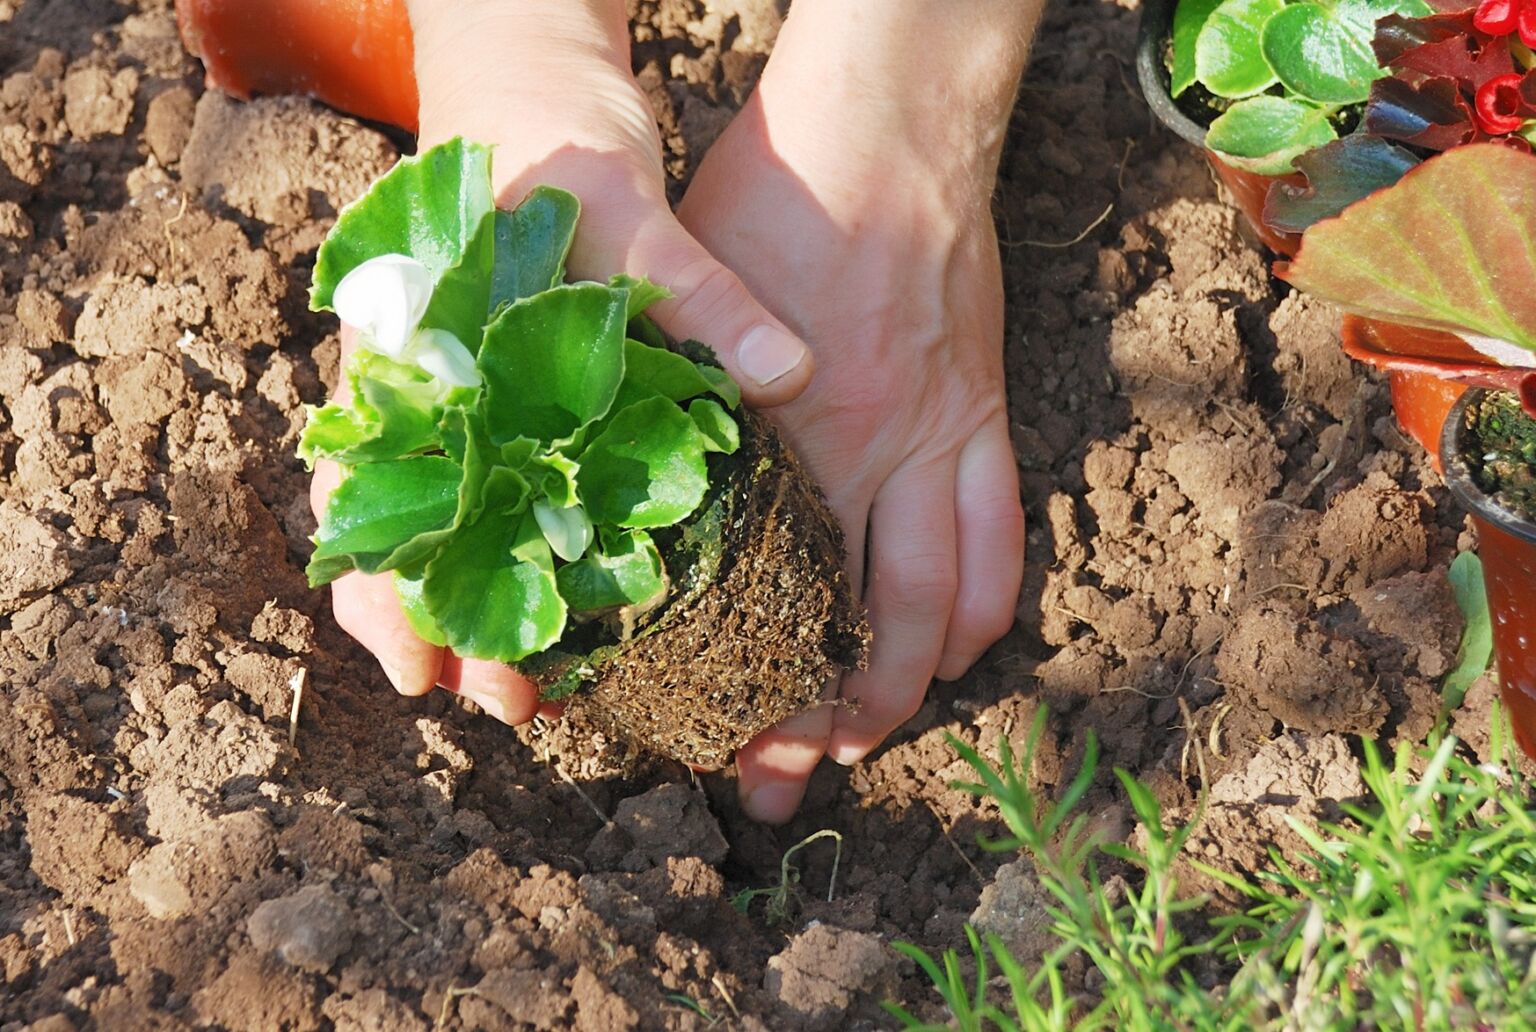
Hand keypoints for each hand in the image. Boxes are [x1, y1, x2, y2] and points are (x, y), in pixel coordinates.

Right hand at [319, 0, 814, 717]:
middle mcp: (424, 386)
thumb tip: (791, 373)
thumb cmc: (551, 140)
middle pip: (400, 531)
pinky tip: (557, 602)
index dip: (398, 591)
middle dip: (437, 625)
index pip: (381, 496)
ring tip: (524, 691)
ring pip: (437, 522)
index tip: (431, 666)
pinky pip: (495, 485)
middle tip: (500, 705)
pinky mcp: (509, 390)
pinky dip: (514, 549)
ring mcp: (459, 393)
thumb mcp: (624, 211)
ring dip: (471, 605)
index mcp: (417, 353)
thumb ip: (696, 296)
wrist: (528, 74)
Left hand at [679, 4, 1033, 822]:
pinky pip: (1001, 534)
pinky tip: (950, 641)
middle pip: (882, 632)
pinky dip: (980, 604)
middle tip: (799, 774)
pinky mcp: (983, 409)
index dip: (767, 695)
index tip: (735, 748)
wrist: (892, 121)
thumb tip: (639, 489)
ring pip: (956, 600)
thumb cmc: (773, 197)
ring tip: (876, 727)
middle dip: (844, 722)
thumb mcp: (691, 301)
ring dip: (922, 679)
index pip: (786, 608)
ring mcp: (946, 436)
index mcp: (798, 438)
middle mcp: (882, 456)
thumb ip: (681, 404)